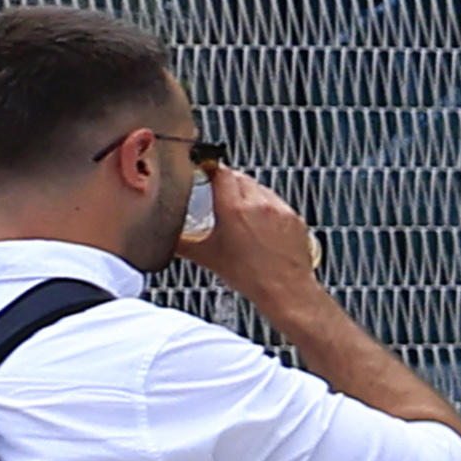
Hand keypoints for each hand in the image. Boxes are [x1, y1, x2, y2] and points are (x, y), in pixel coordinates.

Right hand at [178, 159, 328, 313]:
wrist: (286, 291)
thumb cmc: (251, 278)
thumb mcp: (208, 258)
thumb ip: (182, 244)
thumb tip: (165, 239)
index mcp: (235, 209)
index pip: (221, 172)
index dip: (210, 169)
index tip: (203, 172)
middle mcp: (260, 204)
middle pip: (240, 177)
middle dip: (227, 182)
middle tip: (216, 194)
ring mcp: (280, 210)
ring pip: (259, 188)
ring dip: (247, 193)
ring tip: (238, 211)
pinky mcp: (295, 218)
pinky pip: (276, 202)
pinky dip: (265, 206)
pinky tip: (258, 223)